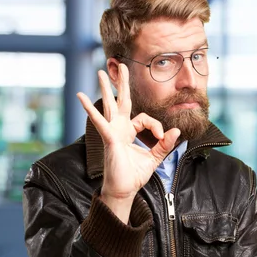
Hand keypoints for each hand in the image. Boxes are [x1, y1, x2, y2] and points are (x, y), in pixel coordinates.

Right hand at [77, 64, 180, 220]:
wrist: (123, 190)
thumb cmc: (134, 176)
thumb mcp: (154, 158)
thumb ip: (164, 145)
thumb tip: (176, 131)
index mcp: (129, 132)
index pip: (145, 118)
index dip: (156, 126)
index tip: (162, 138)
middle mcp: (119, 129)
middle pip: (122, 101)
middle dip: (122, 83)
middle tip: (123, 65)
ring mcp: (112, 132)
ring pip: (109, 105)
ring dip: (105, 88)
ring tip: (100, 72)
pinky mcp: (108, 138)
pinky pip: (99, 120)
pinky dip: (90, 109)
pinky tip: (80, 96)